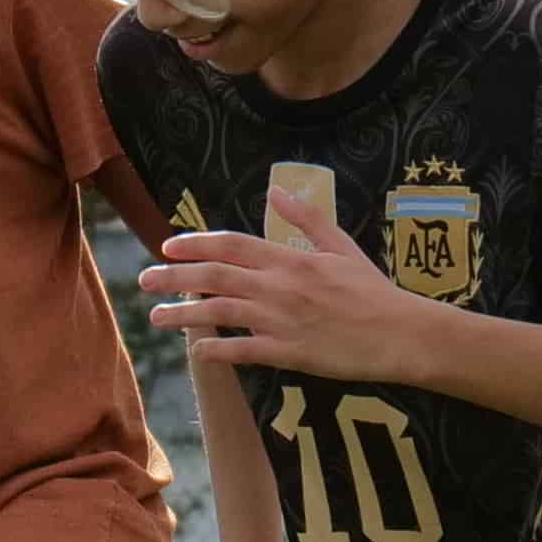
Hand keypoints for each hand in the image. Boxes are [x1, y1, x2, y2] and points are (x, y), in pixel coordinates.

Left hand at [141, 188, 414, 382]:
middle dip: (173, 277)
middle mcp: (278, 286)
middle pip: (214, 276)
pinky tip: (194, 351)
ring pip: (218, 312)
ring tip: (156, 316)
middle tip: (143, 280)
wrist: (398, 333)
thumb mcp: (341, 245)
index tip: (168, 247)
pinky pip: (240, 350)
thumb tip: (276, 189)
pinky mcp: (286, 351)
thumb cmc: (371, 290)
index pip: (231, 244)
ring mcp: (279, 320)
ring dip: (182, 314)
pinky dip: (214, 350)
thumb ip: (306, 218)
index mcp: (290, 258)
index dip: (195, 244)